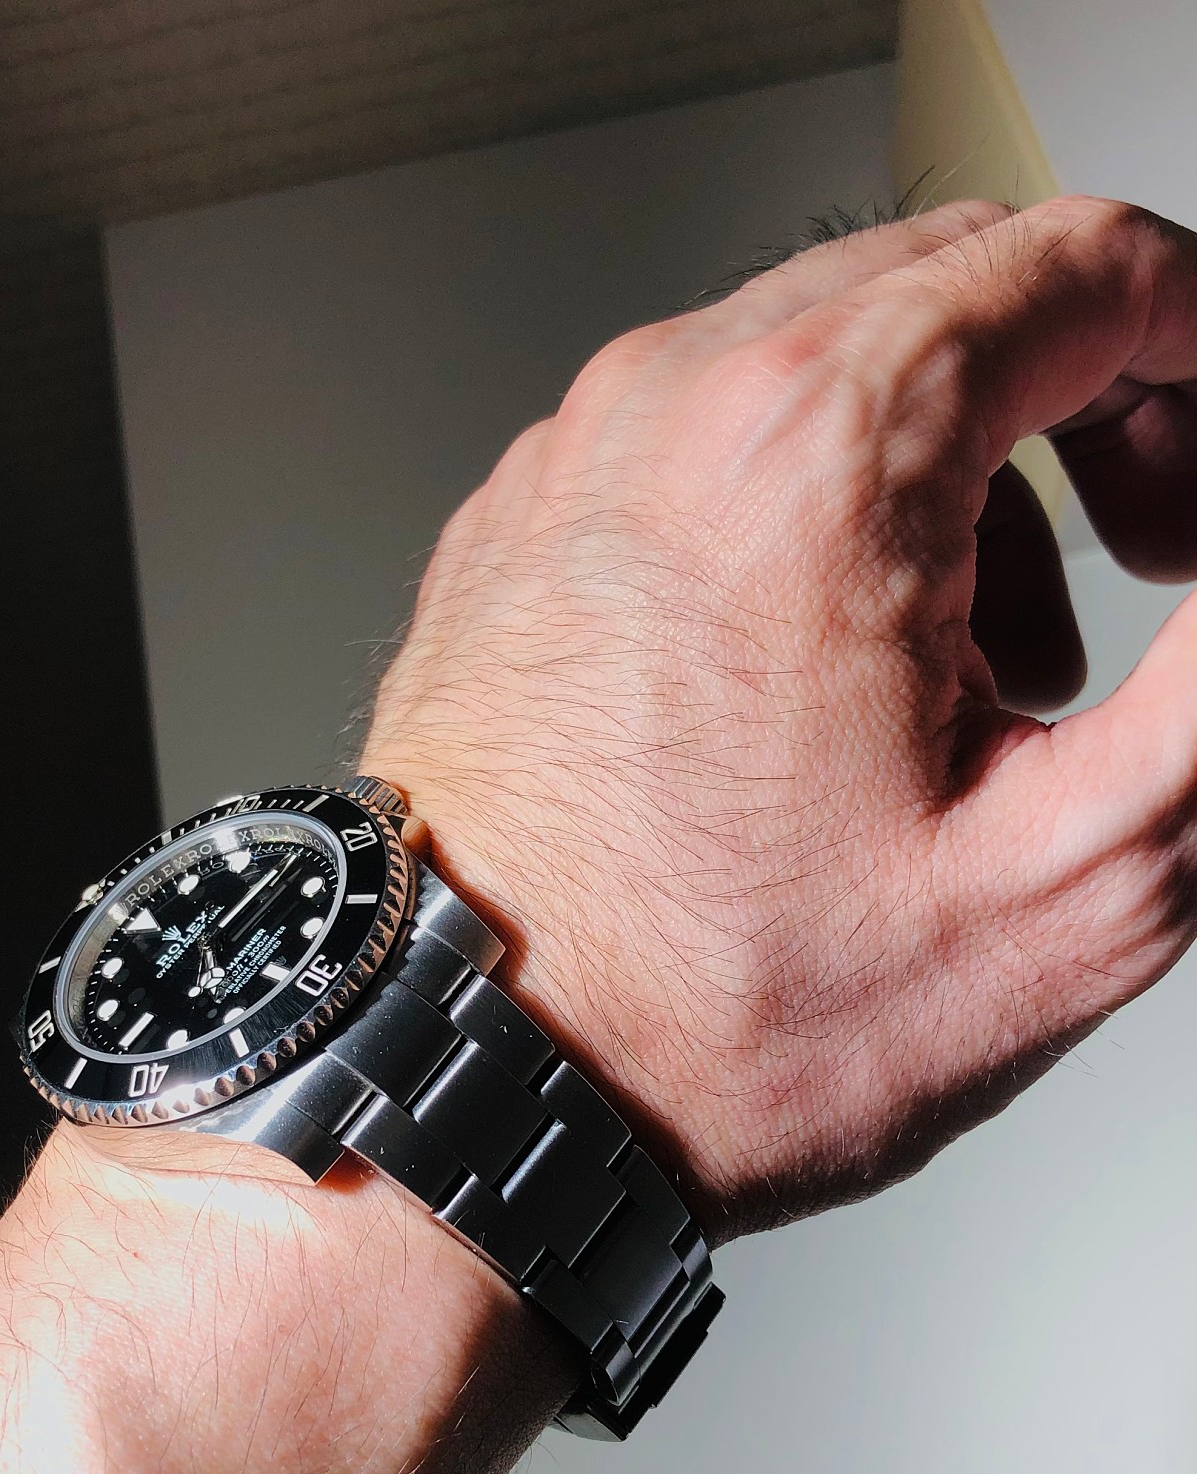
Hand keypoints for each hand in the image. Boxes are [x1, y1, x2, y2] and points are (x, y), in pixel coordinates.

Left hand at [364, 198, 1196, 1239]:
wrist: (468, 1082)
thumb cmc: (700, 1017)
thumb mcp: (1068, 880)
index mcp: (823, 449)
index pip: (1084, 267)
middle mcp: (675, 412)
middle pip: (958, 289)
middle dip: (1095, 404)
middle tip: (1151, 558)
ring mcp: (578, 462)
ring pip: (831, 361)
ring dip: (959, 473)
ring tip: (986, 669)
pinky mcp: (523, 530)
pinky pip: (709, 442)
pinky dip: (814, 509)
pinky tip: (836, 673)